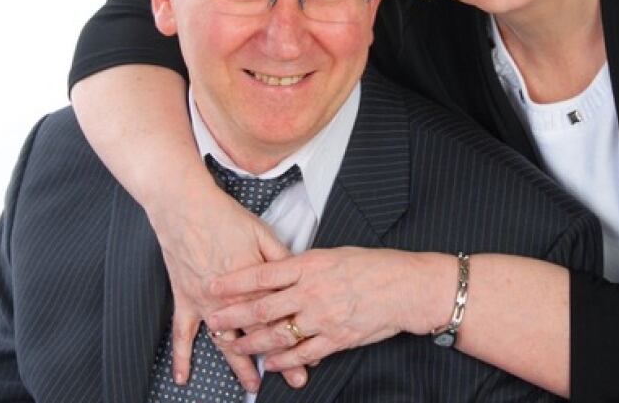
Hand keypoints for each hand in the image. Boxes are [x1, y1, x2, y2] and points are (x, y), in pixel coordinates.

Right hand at [146, 173, 307, 390]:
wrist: (186, 209)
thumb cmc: (225, 218)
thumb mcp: (262, 233)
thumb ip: (281, 260)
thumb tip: (300, 274)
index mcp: (253, 283)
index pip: (281, 316)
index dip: (299, 335)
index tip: (314, 353)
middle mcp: (231, 300)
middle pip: (259, 335)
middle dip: (279, 360)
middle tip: (296, 381)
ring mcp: (205, 304)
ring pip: (226, 341)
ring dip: (240, 365)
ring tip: (254, 386)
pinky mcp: (185, 299)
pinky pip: (182, 333)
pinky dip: (181, 356)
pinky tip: (184, 378)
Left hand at [206, 248, 456, 370]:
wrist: (405, 287)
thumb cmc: (372, 266)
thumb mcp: (335, 254)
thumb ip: (306, 266)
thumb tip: (280, 271)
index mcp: (311, 265)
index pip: (263, 274)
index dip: (234, 282)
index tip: (213, 286)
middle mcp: (312, 291)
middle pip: (263, 306)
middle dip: (234, 316)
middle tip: (213, 322)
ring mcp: (323, 317)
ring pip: (278, 334)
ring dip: (253, 342)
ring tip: (235, 346)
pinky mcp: (336, 338)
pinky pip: (303, 353)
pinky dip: (283, 360)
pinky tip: (270, 363)